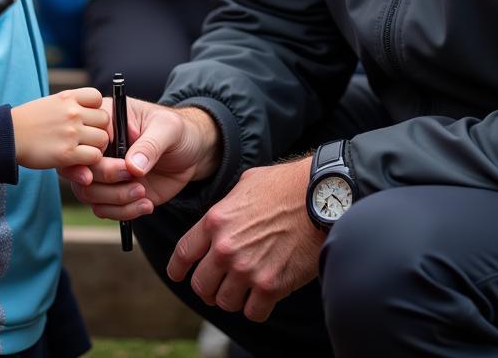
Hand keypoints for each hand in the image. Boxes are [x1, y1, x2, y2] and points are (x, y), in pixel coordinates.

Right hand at [12, 87, 109, 168]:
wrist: (7, 136)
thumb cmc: (29, 120)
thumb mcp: (51, 103)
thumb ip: (72, 105)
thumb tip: (92, 113)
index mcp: (68, 97)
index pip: (97, 98)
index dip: (95, 109)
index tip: (86, 118)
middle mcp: (72, 112)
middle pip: (104, 120)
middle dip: (99, 129)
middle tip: (87, 138)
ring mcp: (71, 133)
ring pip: (103, 138)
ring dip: (96, 146)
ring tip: (83, 149)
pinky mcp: (67, 153)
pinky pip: (94, 156)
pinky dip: (90, 160)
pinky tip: (78, 159)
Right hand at [63, 99, 220, 209]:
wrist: (192, 152)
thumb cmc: (178, 130)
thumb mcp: (168, 128)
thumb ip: (150, 145)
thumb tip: (133, 166)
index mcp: (105, 122)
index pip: (83, 140)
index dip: (86, 159)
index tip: (106, 171)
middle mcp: (100, 148)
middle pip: (81, 171)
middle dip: (108, 181)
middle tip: (136, 179)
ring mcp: (105, 172)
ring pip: (89, 194)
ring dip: (116, 200)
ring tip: (143, 192)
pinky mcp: (114, 192)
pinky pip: (104, 209)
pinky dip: (124, 212)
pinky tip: (146, 204)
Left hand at [168, 158, 323, 322]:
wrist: (319, 197)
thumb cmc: (285, 185)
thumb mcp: (246, 185)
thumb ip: (227, 207)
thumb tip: (222, 219)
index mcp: (215, 221)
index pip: (183, 254)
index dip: (178, 269)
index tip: (179, 275)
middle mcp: (225, 248)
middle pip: (201, 286)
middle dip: (209, 288)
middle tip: (219, 285)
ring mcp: (247, 269)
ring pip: (225, 303)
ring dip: (234, 298)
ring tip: (245, 288)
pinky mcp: (271, 285)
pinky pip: (253, 313)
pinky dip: (257, 308)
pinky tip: (264, 296)